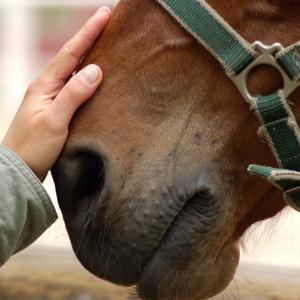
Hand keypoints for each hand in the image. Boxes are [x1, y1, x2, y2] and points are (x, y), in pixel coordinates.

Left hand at [2, 7, 110, 181]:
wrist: (20, 169)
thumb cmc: (33, 146)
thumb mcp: (54, 120)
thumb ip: (74, 94)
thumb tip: (95, 69)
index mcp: (45, 85)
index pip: (70, 53)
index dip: (88, 33)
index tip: (104, 14)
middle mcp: (48, 87)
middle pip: (72, 58)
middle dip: (90, 38)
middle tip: (107, 23)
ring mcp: (53, 98)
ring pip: (75, 72)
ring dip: (90, 56)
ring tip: (107, 45)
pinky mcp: (59, 110)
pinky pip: (76, 88)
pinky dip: (88, 79)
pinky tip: (97, 78)